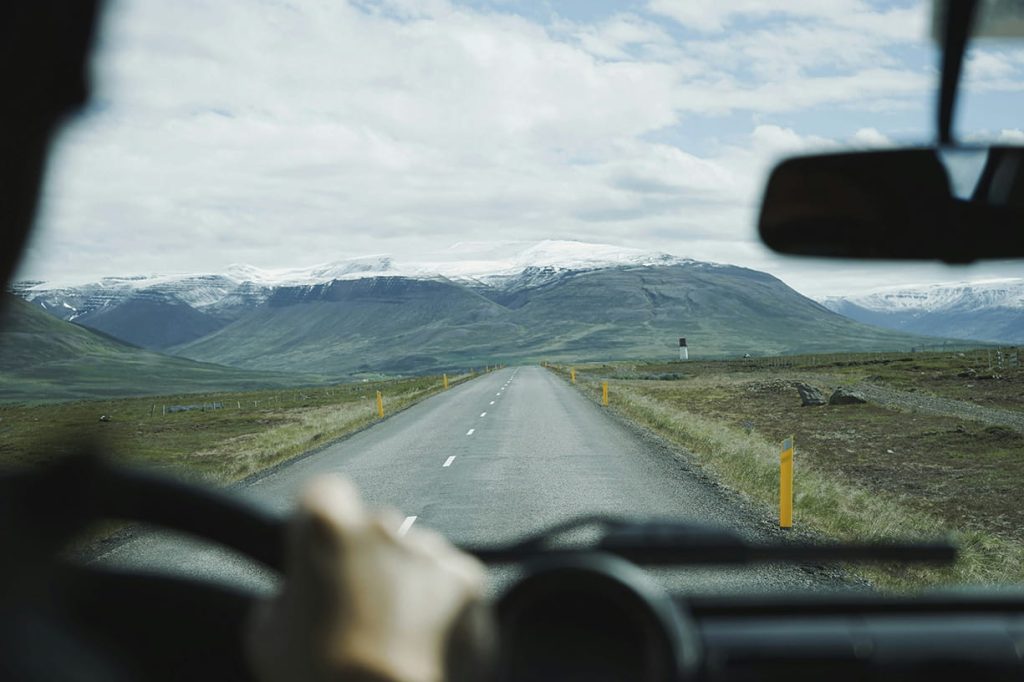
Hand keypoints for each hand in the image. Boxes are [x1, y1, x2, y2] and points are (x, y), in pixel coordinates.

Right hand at [246, 477, 491, 681]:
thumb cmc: (318, 680)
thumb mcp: (266, 639)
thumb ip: (281, 598)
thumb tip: (293, 595)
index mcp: (326, 528)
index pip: (322, 494)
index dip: (319, 521)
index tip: (319, 549)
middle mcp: (384, 525)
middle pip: (374, 527)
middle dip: (368, 557)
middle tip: (358, 608)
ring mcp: (431, 550)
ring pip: (416, 554)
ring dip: (407, 582)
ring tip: (395, 636)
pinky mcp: (469, 580)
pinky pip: (451, 581)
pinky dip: (443, 604)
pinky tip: (425, 641)